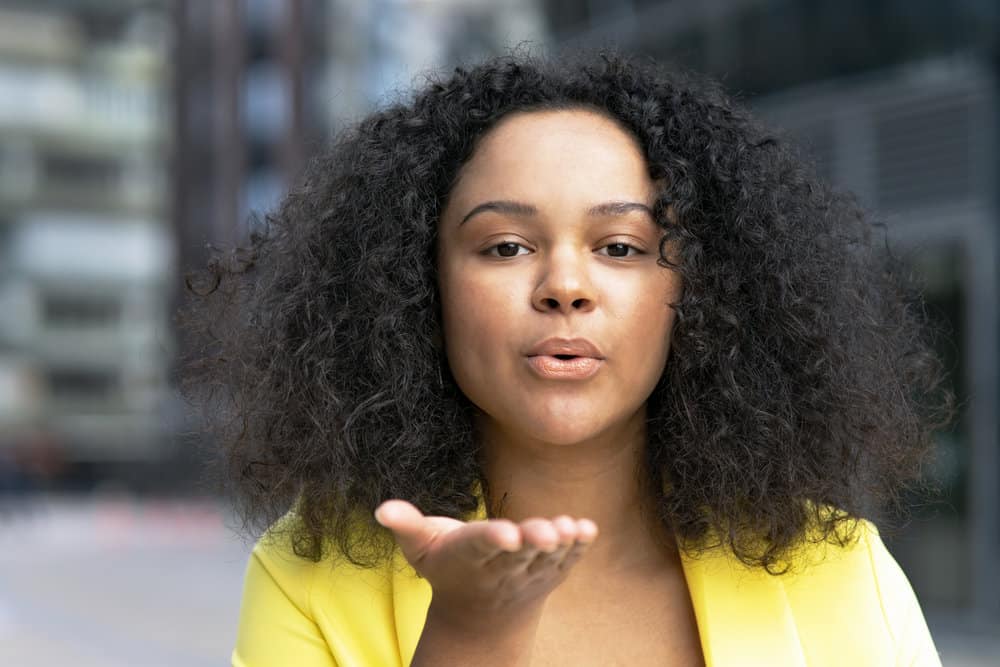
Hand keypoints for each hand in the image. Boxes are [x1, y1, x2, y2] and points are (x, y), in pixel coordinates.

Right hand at [374, 499, 597, 632]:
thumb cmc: (447, 566)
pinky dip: (579, 548)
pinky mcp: (550, 571)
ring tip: (568, 529)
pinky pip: (567, 561)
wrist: (481, 614)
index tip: (507, 532)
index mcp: (467, 556)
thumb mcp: (421, 548)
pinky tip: (588, 530)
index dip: (493, 538)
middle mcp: (500, 567)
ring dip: (559, 545)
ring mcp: (528, 572)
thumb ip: (405, 525)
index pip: (480, 545)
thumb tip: (381, 509)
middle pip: (518, 554)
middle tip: (546, 532)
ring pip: (545, 558)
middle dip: (532, 541)